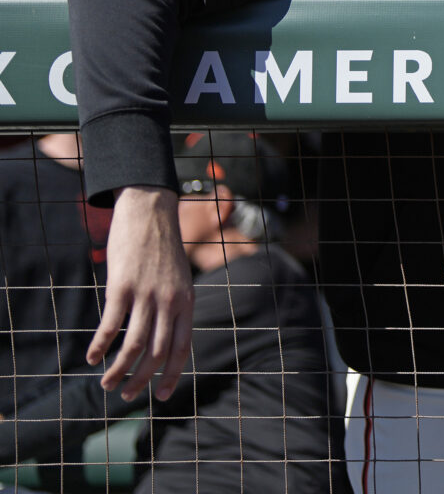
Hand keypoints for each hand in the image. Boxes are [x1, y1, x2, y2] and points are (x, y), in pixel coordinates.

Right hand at [89, 186, 193, 401]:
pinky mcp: (122, 286)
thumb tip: (164, 337)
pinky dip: (100, 346)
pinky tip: (91, 358)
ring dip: (117, 369)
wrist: (150, 212)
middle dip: (140, 380)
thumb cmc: (162, 249)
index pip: (182, 348)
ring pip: (133, 345)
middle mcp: (169, 301)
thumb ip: (174, 306)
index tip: (162, 396)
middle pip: (156, 353)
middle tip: (125, 395)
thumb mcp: (179, 278)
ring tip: (105, 384)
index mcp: (186, 301)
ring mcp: (146, 294)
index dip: (171, 375)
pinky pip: (111, 325)